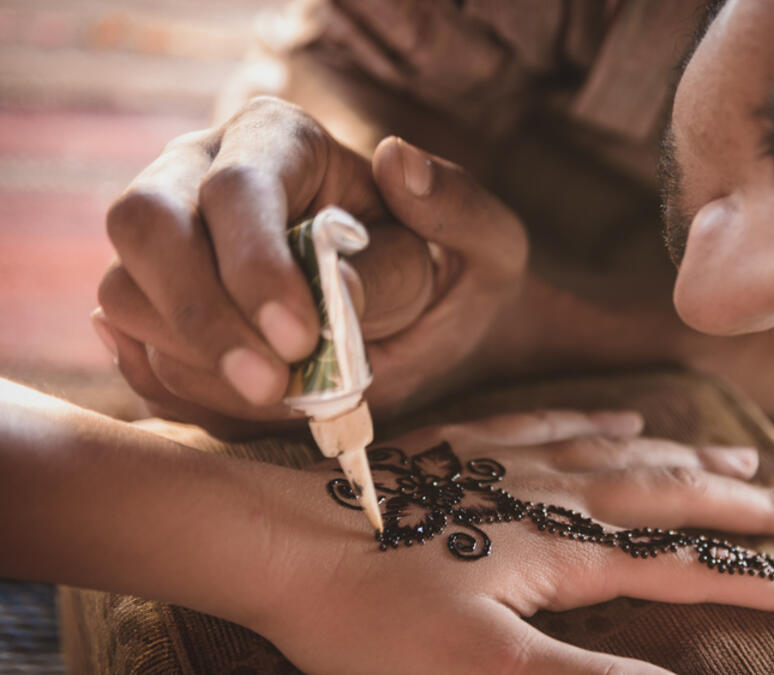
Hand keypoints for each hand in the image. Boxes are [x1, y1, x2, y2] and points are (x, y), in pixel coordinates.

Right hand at [96, 96, 525, 436]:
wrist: (423, 330)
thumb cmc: (450, 276)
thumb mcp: (488, 245)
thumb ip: (458, 210)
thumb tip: (399, 163)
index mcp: (282, 141)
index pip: (235, 188)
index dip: (254, 266)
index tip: (302, 339)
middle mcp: (203, 174)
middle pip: (144, 224)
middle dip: (202, 318)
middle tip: (273, 387)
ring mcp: (168, 241)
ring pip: (123, 292)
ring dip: (192, 363)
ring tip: (281, 396)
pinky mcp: (153, 307)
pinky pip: (132, 351)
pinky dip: (180, 390)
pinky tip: (248, 399)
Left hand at [254, 410, 773, 673]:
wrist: (275, 538)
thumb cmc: (367, 614)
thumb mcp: (479, 670)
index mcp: (563, 547)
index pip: (685, 564)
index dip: (761, 580)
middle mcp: (549, 493)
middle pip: (668, 492)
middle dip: (743, 506)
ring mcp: (506, 462)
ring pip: (620, 452)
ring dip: (687, 459)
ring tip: (738, 459)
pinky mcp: (464, 448)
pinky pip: (553, 422)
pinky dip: (601, 422)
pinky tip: (621, 417)